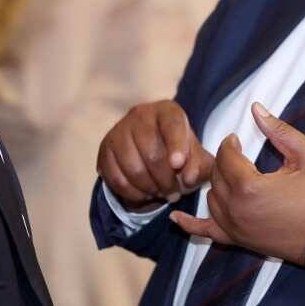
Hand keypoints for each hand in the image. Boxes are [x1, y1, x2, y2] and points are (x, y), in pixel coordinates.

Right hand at [97, 100, 215, 210]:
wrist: (153, 149)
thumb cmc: (180, 151)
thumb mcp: (197, 158)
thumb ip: (199, 167)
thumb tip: (188, 178)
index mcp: (167, 111)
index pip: (172, 126)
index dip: (175, 145)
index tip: (178, 164)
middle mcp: (141, 115)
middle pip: (151, 153)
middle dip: (165, 181)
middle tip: (174, 194)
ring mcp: (119, 130)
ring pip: (133, 169)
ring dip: (149, 189)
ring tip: (160, 193)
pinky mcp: (105, 148)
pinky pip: (116, 178)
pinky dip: (132, 193)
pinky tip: (143, 194)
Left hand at [170, 102, 304, 264]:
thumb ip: (279, 130)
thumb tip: (255, 108)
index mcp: (250, 186)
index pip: (225, 156)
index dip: (229, 143)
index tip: (237, 137)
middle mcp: (236, 209)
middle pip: (215, 176)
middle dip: (223, 162)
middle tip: (236, 153)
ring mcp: (236, 228)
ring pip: (210, 198)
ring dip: (216, 184)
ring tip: (229, 173)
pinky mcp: (239, 241)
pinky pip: (206, 232)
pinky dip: (189, 225)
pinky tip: (174, 217)